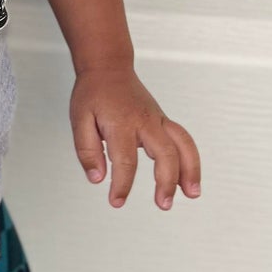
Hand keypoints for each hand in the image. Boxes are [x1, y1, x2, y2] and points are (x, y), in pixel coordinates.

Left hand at [69, 66, 200, 210]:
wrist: (108, 67)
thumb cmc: (93, 93)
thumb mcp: (79, 120)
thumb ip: (87, 150)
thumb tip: (97, 178)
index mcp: (121, 123)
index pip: (125, 160)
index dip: (122, 185)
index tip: (116, 201)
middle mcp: (145, 121)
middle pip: (165, 153)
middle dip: (167, 181)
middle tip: (163, 204)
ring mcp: (158, 119)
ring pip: (183, 144)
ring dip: (190, 170)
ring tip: (192, 194)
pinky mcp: (164, 121)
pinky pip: (184, 140)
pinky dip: (191, 159)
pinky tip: (190, 180)